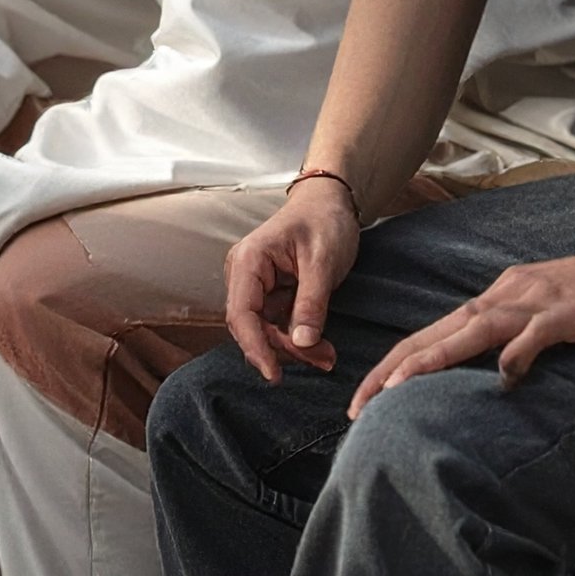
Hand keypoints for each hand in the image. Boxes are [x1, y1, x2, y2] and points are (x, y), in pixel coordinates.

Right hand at [224, 179, 362, 381]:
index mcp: (249, 260)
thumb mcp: (323, 260)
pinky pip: (277, 325)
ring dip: (293, 348)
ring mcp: (257, 286)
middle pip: (252, 327)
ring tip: (327, 356)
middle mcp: (244, 275)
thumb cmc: (325, 219)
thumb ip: (311, 302)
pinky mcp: (271, 294)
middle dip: (283, 349)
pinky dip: (297, 339)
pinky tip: (320, 347)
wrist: (332, 200)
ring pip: (265, 331)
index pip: (241, 314)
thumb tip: (302, 343)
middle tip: (321, 359)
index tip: (274, 374)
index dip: (256, 347)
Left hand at [348, 239, 574, 418]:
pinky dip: (518, 352)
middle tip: (358, 405)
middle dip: (395, 367)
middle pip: (441, 329)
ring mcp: (539, 300)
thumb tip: (488, 370)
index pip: (437, 330)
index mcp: (501, 296)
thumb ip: (515, 335)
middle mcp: (510, 293)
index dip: (397, 362)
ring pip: (475, 328)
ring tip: (398, 389)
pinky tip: (503, 377)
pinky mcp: (572, 311)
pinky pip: (539, 332)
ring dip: (434, 358)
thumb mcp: (547, 313)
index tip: (363, 398)